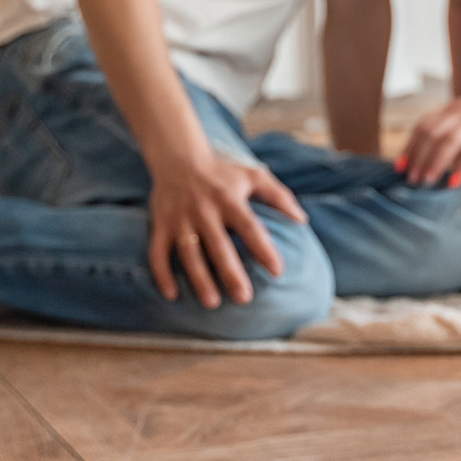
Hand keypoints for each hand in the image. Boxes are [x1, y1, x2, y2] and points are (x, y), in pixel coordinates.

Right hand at [148, 152, 305, 307]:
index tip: (277, 271)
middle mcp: (204, 211)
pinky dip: (162, 274)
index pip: (250, 227)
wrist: (178, 158)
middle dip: (231, 273)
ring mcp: (181, 220)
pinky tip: (172, 295)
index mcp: (229, 200)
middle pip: (219, 246)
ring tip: (212, 302)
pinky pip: (158, 252)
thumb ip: (279, 196)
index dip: (263, 248)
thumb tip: (302, 220)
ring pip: (189, 254)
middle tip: (244, 298)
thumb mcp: (253, 176)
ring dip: (199, 279)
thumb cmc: (222, 173)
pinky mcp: (161, 225)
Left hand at [400, 81, 460, 187]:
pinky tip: (455, 182)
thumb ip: (458, 124)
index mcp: (455, 106)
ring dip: (434, 163)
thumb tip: (441, 150)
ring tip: (426, 182)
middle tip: (411, 178)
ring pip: (448, 142)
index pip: (423, 124)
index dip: (410, 145)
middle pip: (430, 133)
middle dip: (417, 157)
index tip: (400, 165)